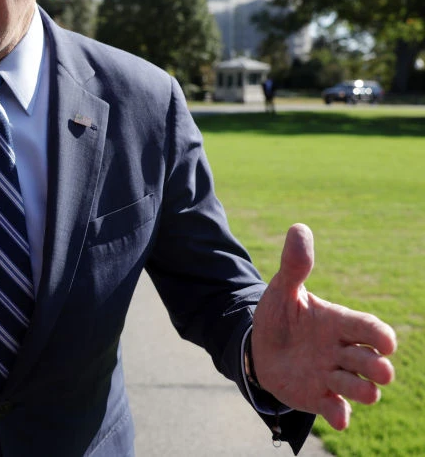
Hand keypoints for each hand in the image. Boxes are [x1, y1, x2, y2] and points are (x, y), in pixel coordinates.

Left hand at [252, 224, 396, 429]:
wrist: (259, 346)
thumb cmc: (280, 317)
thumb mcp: (283, 290)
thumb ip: (294, 265)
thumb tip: (299, 228)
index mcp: (339, 323)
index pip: (369, 329)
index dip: (380, 336)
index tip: (386, 341)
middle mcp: (342, 352)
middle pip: (372, 361)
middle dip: (378, 366)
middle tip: (378, 368)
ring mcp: (331, 376)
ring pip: (359, 388)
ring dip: (363, 390)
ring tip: (363, 389)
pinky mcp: (318, 396)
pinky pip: (335, 409)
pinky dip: (340, 414)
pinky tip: (338, 417)